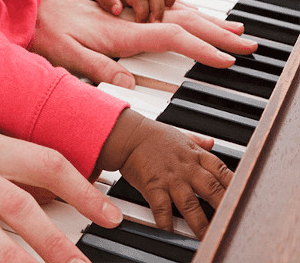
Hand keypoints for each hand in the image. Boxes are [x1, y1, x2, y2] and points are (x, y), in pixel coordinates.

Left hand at [31, 0, 257, 88]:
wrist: (29, 3)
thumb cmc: (45, 29)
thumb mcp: (65, 53)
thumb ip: (98, 67)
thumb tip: (130, 82)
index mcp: (120, 32)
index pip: (170, 36)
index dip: (199, 47)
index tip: (225, 58)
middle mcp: (128, 19)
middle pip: (181, 21)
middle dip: (216, 31)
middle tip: (247, 43)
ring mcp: (125, 13)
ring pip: (175, 12)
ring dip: (207, 19)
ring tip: (234, 28)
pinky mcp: (120, 11)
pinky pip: (161, 8)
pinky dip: (185, 12)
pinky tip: (195, 15)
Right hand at [97, 109, 231, 237]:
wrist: (128, 134)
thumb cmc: (153, 136)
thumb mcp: (179, 135)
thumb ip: (197, 142)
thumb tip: (212, 142)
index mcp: (195, 155)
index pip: (222, 171)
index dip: (236, 186)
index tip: (245, 199)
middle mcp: (186, 168)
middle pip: (212, 189)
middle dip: (225, 207)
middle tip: (233, 223)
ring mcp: (170, 177)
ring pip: (190, 203)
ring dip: (200, 223)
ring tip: (208, 238)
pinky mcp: (153, 185)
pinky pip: (161, 207)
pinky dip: (166, 222)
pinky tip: (171, 231)